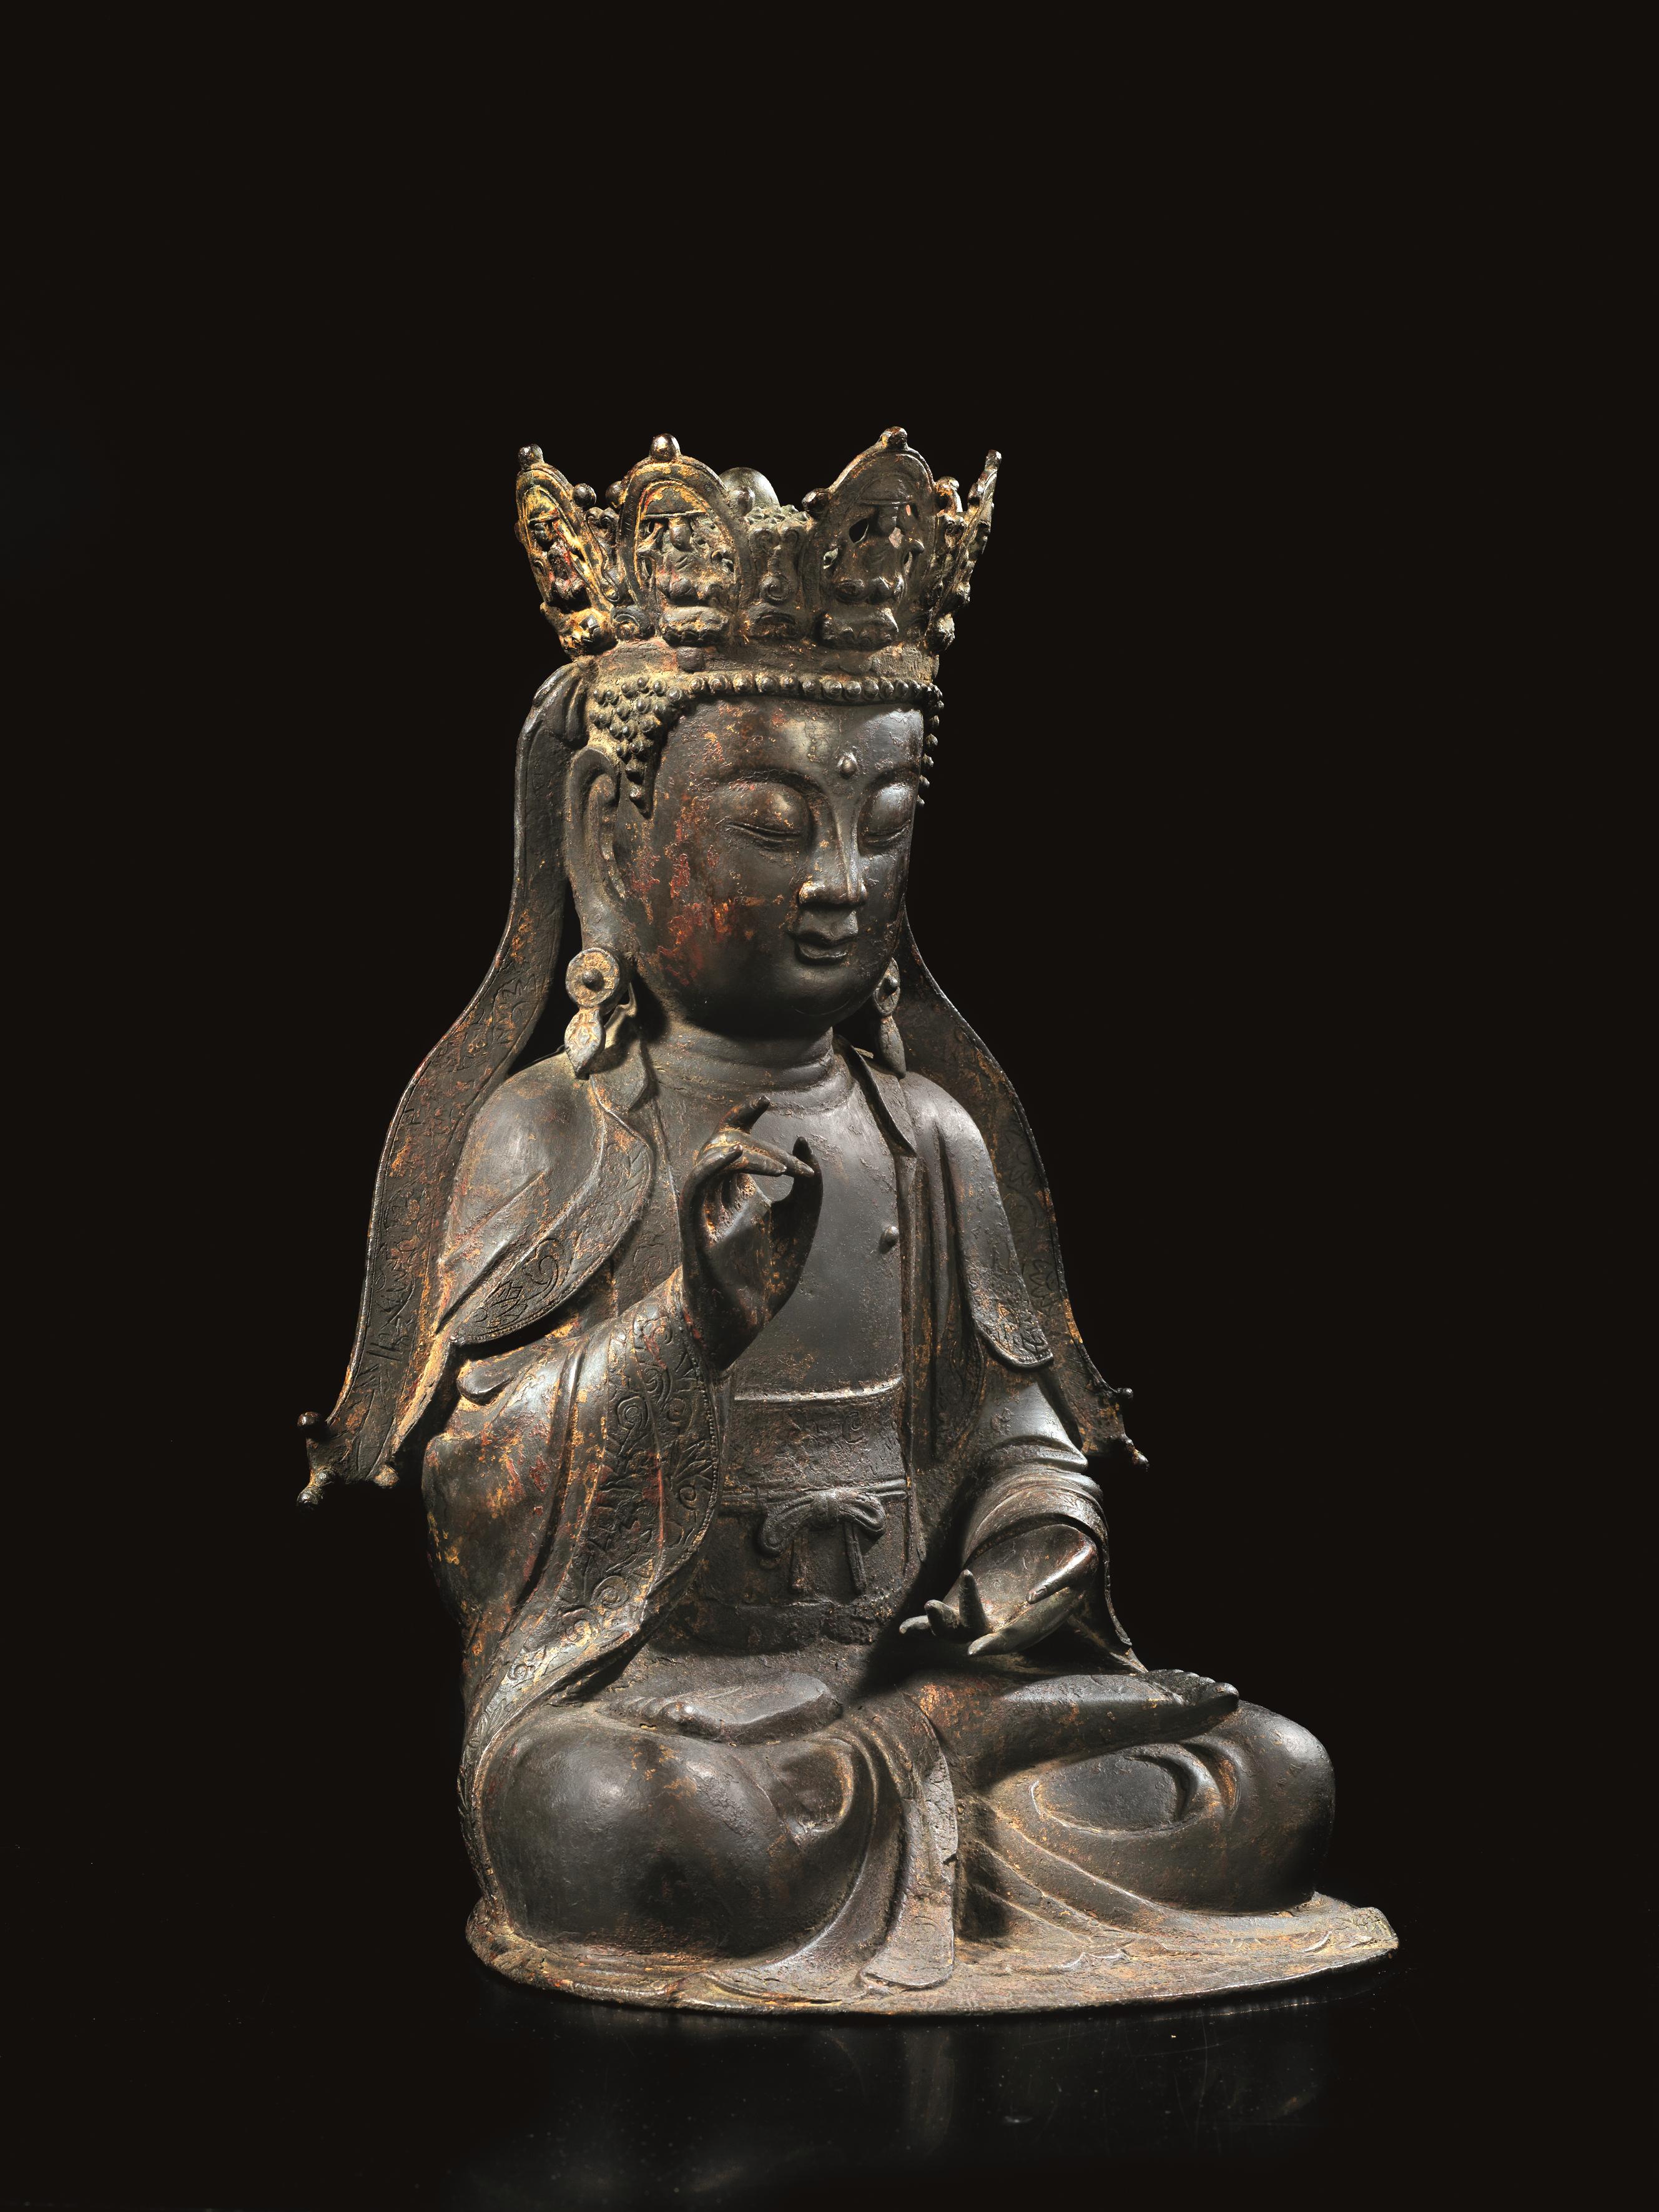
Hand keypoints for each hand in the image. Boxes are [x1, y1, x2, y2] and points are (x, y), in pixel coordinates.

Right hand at [679, 1097, 821, 1369]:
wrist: (743, 1325)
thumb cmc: (765, 1279)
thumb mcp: (801, 1227)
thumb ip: (809, 1188)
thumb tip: (804, 1143)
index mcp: (740, 1195)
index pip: (733, 1142)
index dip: (743, 1115)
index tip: (766, 1099)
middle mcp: (719, 1199)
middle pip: (725, 1147)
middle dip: (762, 1146)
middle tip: (796, 1170)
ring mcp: (706, 1215)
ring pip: (710, 1163)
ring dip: (746, 1155)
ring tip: (781, 1169)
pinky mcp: (697, 1235)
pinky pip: (695, 1193)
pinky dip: (710, 1168)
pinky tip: (732, 1155)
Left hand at [901, 1521, 1098, 1656]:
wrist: (1064, 1553)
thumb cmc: (1075, 1558)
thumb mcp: (1082, 1562)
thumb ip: (1063, 1579)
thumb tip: (1032, 1597)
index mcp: (1035, 1623)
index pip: (1012, 1639)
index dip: (993, 1645)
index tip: (973, 1650)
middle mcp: (1008, 1626)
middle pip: (978, 1633)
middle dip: (954, 1624)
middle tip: (932, 1605)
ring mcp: (989, 1618)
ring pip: (958, 1630)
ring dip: (937, 1624)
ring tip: (920, 1611)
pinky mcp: (975, 1605)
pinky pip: (948, 1621)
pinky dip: (926, 1626)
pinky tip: (904, 1630)